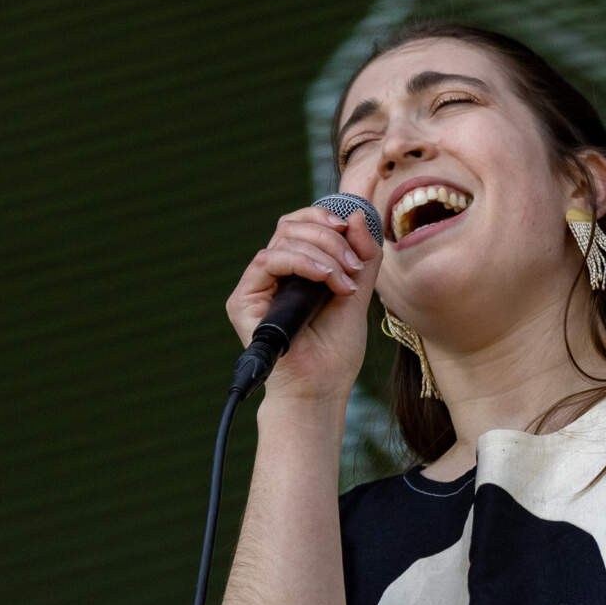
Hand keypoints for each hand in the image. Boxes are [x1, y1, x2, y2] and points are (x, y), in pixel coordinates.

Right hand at [224, 204, 382, 404]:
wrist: (320, 389)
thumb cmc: (334, 352)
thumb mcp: (358, 295)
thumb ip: (363, 257)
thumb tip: (360, 214)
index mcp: (296, 271)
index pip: (302, 225)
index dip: (325, 215)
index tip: (353, 228)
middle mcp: (273, 275)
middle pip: (291, 226)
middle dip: (329, 236)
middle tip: (353, 265)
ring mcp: (256, 286)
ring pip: (283, 239)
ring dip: (322, 252)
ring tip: (344, 281)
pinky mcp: (242, 300)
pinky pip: (267, 261)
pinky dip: (302, 262)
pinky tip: (326, 278)